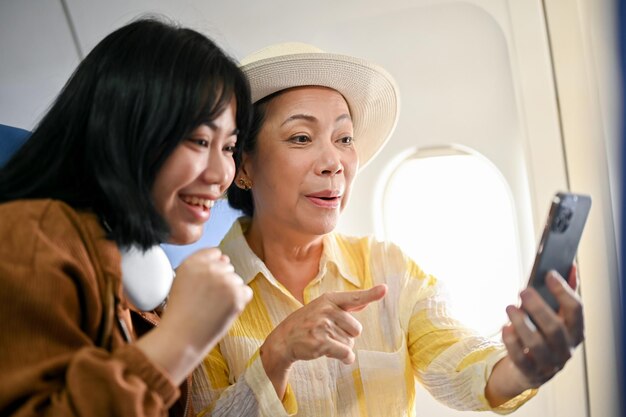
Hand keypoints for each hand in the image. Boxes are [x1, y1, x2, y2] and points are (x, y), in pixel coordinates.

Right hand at [136, 247, 251, 383]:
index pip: (214, 253)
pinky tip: (222, 311)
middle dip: (221, 282)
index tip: (203, 285)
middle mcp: (210, 268)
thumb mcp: (183, 280)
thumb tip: (226, 258)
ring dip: (229, 293)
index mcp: (193, 261)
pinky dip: (239, 302)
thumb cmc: (182, 312)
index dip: (211, 269)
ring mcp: (225, 281)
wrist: (182, 338)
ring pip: (237, 280)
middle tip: (206, 300)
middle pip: (227, 267)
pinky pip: (246, 292)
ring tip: (211, 308)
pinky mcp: (237, 295)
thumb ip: (203, 265)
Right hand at [260, 285, 386, 385]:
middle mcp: (327, 309)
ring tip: (322, 341)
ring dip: (340, 347)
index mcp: (329, 299)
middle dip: (346, 336)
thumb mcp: (321, 308)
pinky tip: (332, 354)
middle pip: (356, 329)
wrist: (283, 340)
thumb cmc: (306, 324)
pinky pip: (346, 353)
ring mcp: (323, 325)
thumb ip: (344, 306)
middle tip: (328, 334)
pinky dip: (344, 358)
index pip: (354, 297)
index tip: (384, 289)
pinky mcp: (322, 342)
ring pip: (350, 343)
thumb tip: (365, 302)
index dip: (371, 294)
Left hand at [502, 264, 583, 387]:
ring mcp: (549, 363)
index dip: (563, 291)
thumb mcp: (555, 316)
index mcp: (575, 331)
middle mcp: (565, 349)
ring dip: (522, 324)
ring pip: (537, 344)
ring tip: (510, 307)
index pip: (576, 310)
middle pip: (555, 328)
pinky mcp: (530, 373)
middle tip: (523, 291)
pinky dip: (512, 343)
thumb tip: (571, 266)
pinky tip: (505, 328)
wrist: (530, 369)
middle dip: (539, 308)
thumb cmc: (543, 335)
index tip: (549, 274)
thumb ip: (563, 293)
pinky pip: (520, 359)